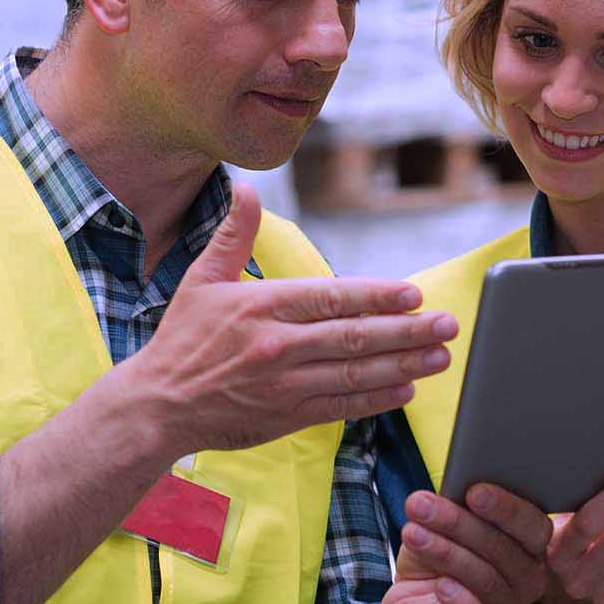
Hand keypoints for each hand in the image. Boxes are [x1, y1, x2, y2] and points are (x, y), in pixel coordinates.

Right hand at [126, 183, 457, 455]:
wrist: (156, 405)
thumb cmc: (183, 338)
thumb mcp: (203, 279)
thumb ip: (234, 234)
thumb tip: (245, 187)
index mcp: (260, 306)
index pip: (330, 298)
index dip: (376, 296)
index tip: (413, 294)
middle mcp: (276, 346)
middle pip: (353, 338)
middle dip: (407, 331)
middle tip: (447, 325)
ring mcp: (283, 385)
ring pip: (354, 374)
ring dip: (403, 365)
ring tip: (440, 356)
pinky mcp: (286, 416)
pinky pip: (341, 407)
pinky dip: (376, 400)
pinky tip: (406, 389)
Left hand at [378, 485, 552, 603]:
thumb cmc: (436, 559)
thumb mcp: (443, 527)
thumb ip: (457, 508)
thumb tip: (454, 488)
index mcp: (528, 545)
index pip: (532, 525)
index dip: (506, 508)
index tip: (474, 491)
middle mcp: (528, 577)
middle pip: (502, 548)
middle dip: (459, 523)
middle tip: (422, 505)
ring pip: (485, 578)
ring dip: (445, 552)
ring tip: (412, 533)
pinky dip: (461, 601)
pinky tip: (441, 586)